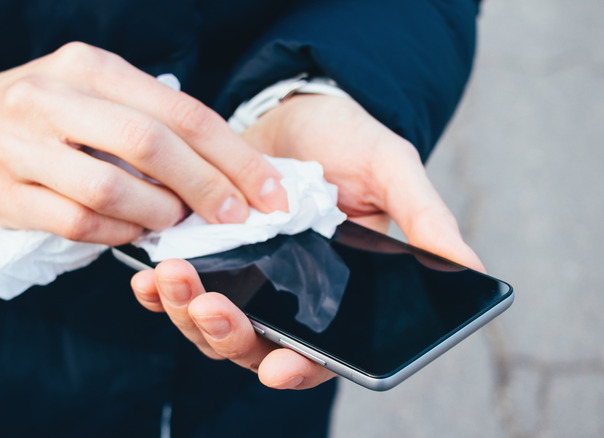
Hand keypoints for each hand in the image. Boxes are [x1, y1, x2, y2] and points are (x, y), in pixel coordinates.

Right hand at [0, 42, 287, 244]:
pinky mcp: (5, 193)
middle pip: (151, 145)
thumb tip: (227, 171)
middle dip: (207, 187)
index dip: (235, 156)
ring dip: (158, 212)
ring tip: (173, 219)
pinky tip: (132, 229)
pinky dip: (119, 232)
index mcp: (92, 66)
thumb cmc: (45, 112)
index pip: (182, 111)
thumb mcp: (96, 91)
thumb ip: (153, 120)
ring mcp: (23, 145)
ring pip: (112, 189)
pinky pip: (80, 223)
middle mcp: (55, 97)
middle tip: (236, 218)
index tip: (271, 193)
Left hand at [130, 92, 483, 389]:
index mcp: (333, 294)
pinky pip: (174, 292)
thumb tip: (475, 269)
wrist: (293, 109)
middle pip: (250, 346)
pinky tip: (147, 275)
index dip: (299, 368)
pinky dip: (159, 292)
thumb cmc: (349, 142)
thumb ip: (424, 219)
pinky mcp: (202, 256)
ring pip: (208, 325)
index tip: (279, 366)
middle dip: (226, 334)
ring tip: (171, 278)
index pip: (317, 353)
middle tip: (211, 306)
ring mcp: (239, 279)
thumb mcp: (391, 171)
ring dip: (186, 312)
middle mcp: (284, 298)